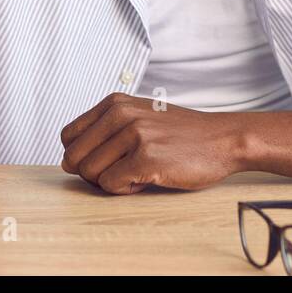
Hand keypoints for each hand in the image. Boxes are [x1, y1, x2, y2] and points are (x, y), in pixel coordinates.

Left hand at [59, 93, 248, 193]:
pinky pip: (111, 185)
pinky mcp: (146, 158)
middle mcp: (121, 114)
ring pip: (90, 174)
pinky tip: (147, 179)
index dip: (81, 155)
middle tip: (120, 172)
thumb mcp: (140, 116)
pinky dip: (125, 190)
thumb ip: (105, 130)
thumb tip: (68, 161)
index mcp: (115, 102)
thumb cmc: (181, 134)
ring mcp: (134, 135)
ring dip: (111, 182)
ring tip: (137, 172)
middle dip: (91, 173)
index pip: (68, 136)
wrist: (223, 139)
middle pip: (74, 157)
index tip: (105, 160)